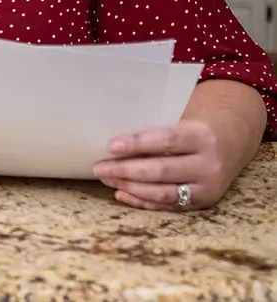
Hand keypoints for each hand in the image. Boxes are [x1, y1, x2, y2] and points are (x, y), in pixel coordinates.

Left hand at [92, 119, 229, 210]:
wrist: (229, 146)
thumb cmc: (192, 130)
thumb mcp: (181, 123)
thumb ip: (155, 132)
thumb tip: (114, 143)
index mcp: (201, 138)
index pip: (166, 141)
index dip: (137, 144)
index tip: (111, 146)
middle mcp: (207, 166)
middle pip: (161, 171)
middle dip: (126, 170)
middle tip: (99, 167)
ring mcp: (206, 189)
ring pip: (163, 192)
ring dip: (130, 187)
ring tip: (106, 179)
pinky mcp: (202, 204)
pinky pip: (167, 206)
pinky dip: (142, 201)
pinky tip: (121, 193)